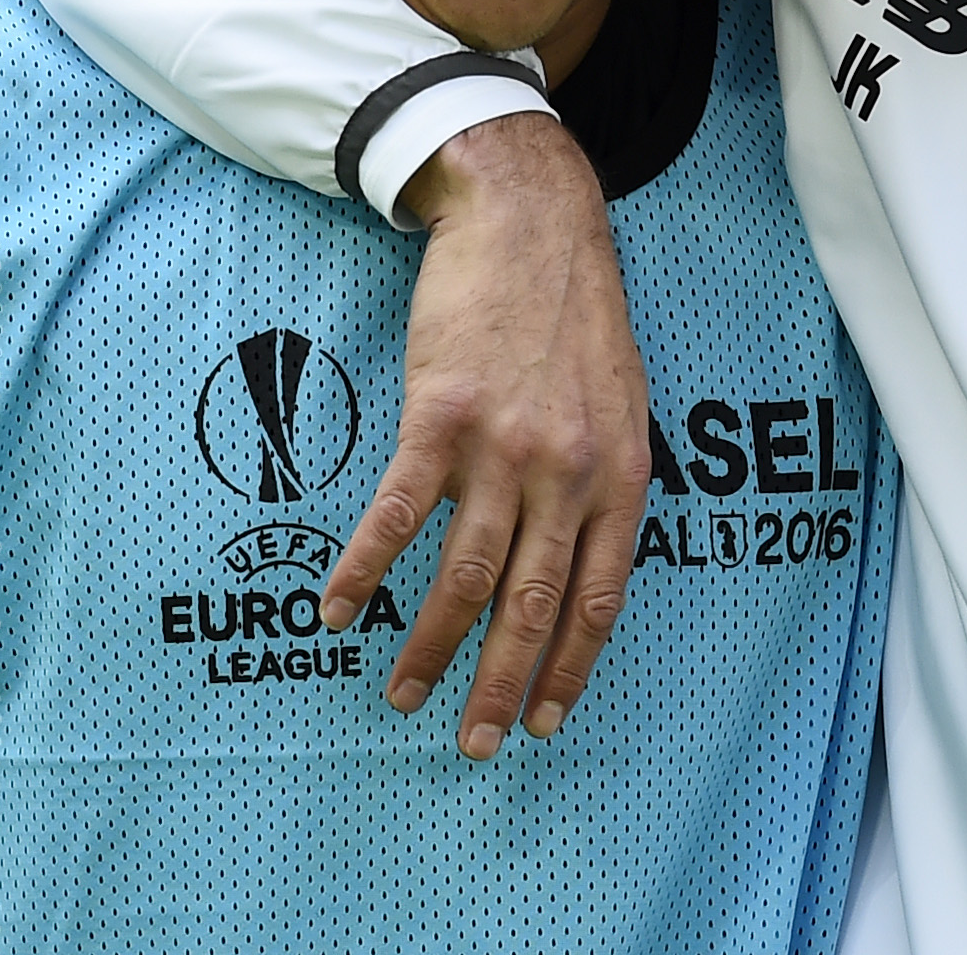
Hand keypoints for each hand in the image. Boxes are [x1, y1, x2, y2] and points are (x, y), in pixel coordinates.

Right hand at [325, 112, 649, 758]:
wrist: (530, 222)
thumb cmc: (576, 314)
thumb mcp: (623, 400)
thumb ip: (604, 479)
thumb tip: (584, 559)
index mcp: (618, 474)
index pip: (597, 598)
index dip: (568, 667)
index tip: (544, 722)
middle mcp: (566, 472)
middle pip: (528, 604)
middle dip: (499, 686)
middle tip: (474, 745)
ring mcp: (501, 447)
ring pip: (462, 575)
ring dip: (428, 646)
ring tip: (399, 695)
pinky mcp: (439, 417)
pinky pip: (398, 514)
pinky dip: (367, 570)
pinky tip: (343, 611)